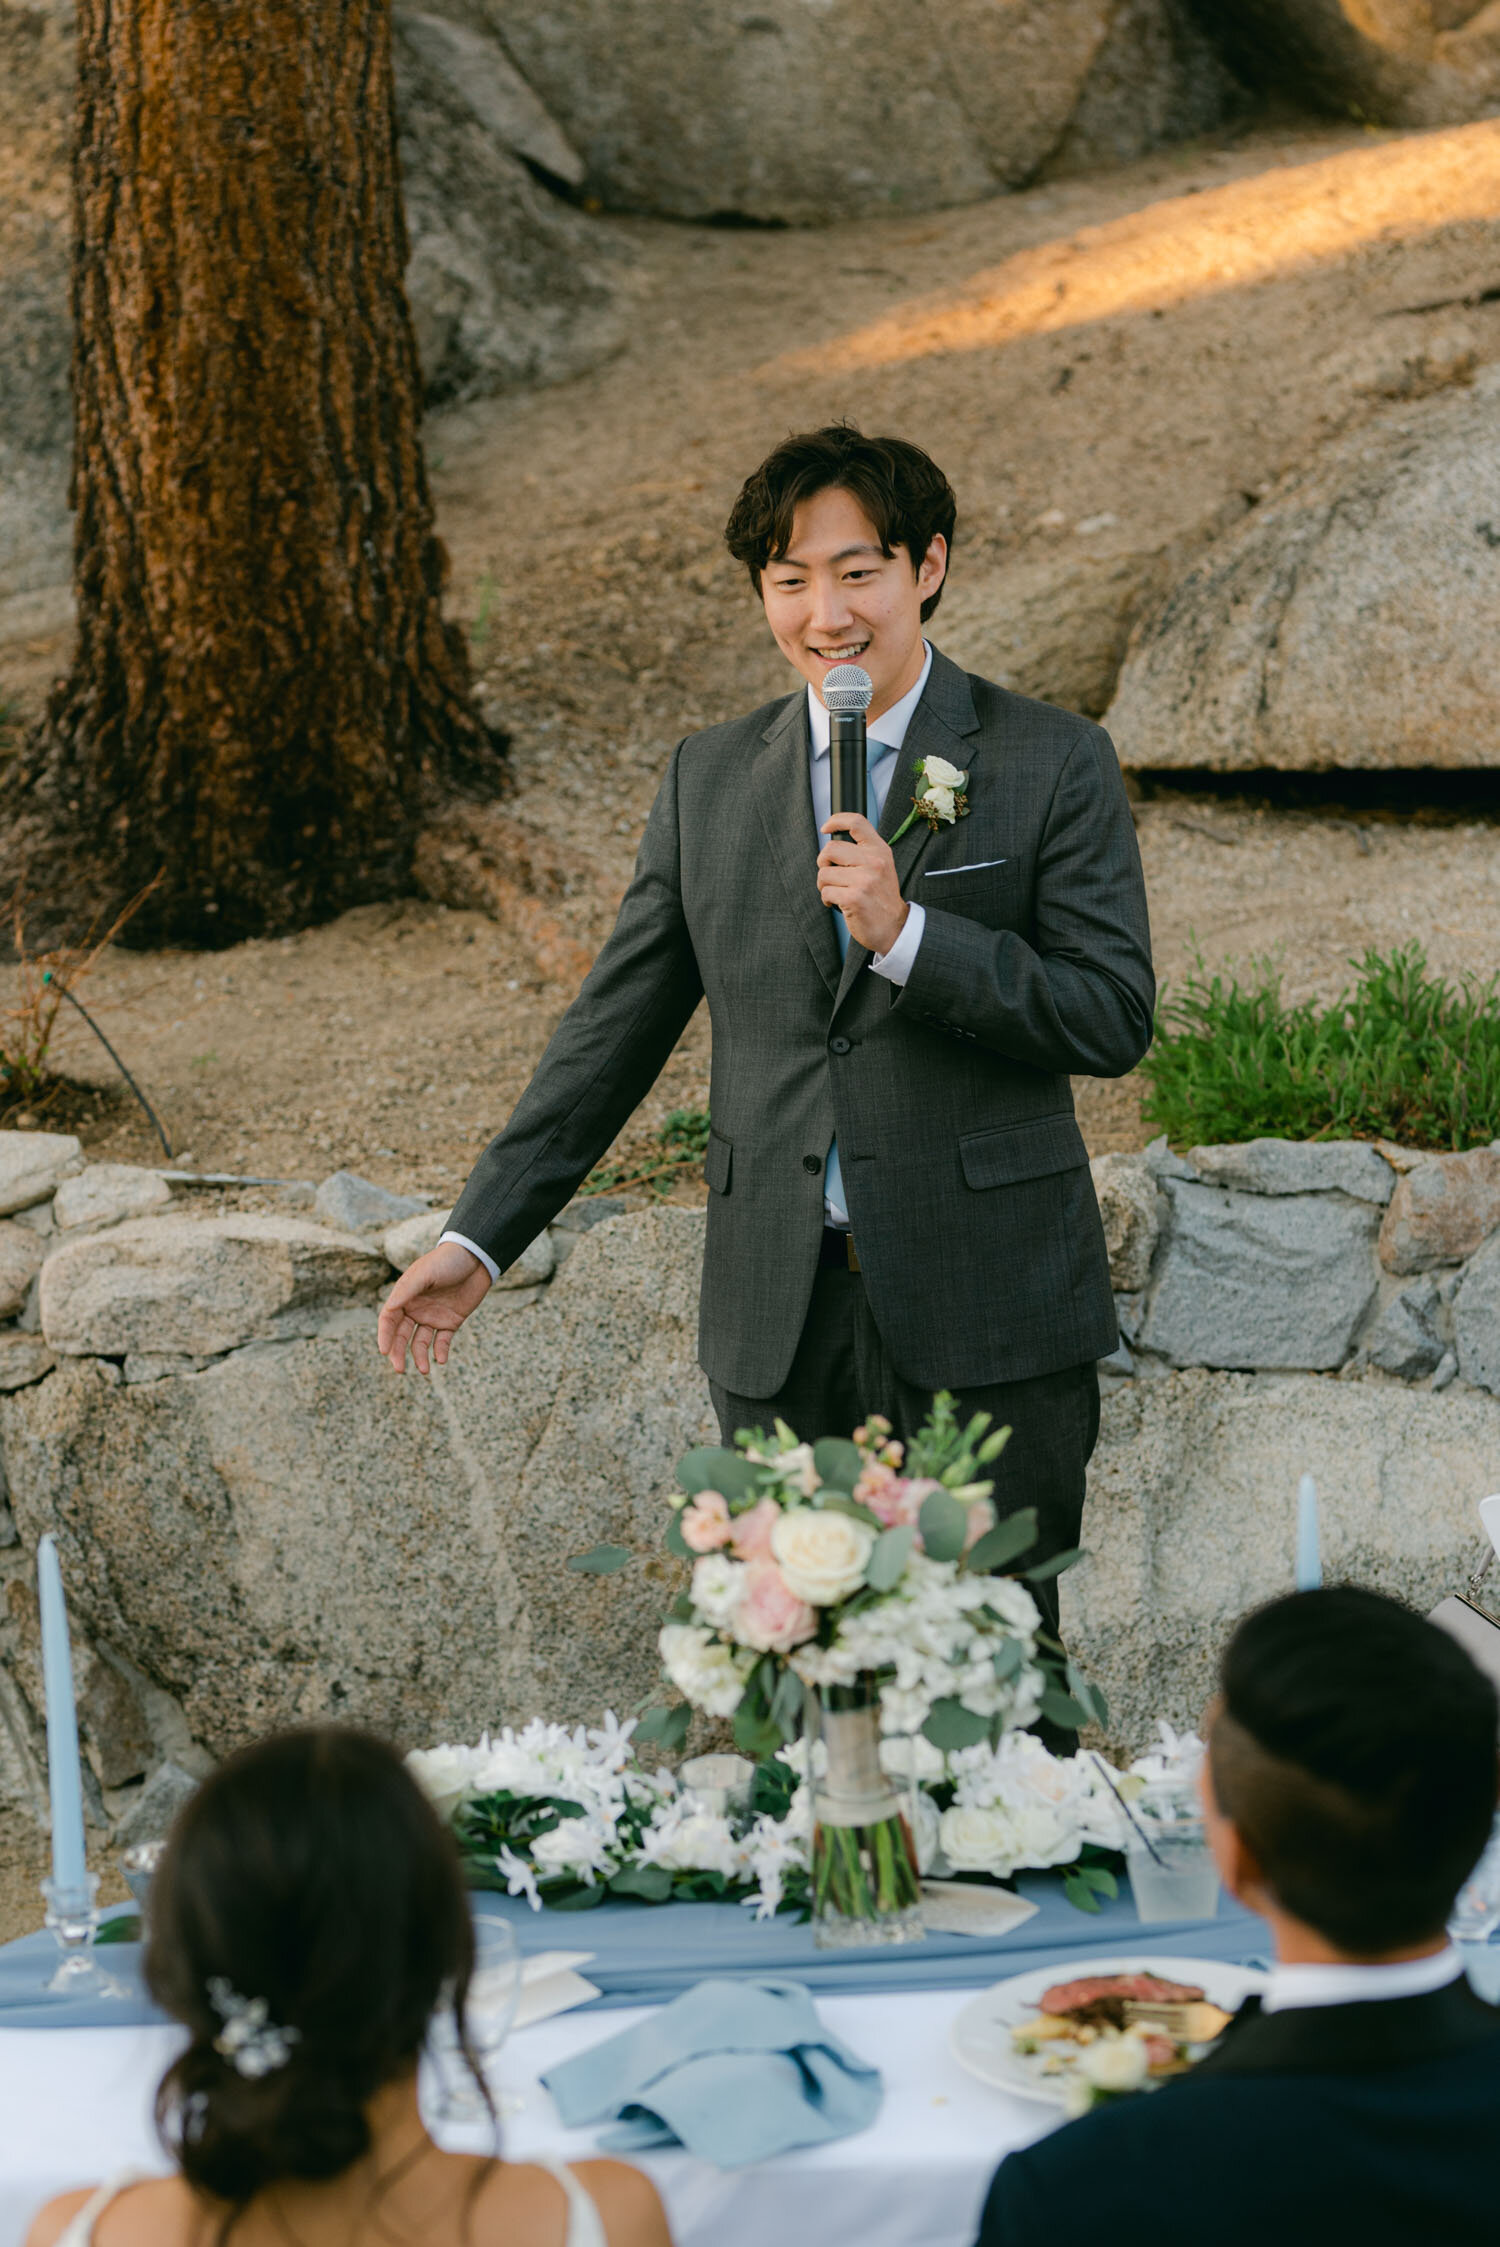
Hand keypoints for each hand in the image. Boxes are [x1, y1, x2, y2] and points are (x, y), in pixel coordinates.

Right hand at [376, 1240, 492, 1374]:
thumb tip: (389, 1309)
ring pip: (421, 1342)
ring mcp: (433, 1316)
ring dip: (420, 1357)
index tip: (384, 1352)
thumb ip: (406, 1291)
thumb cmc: (447, 1261)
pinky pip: (442, 1342)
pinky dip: (440, 1352)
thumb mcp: (425, 1273)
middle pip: (401, 1335)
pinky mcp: (451, 1322)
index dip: (385, 1336)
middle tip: (400, 1369)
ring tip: (425, 1370)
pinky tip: (441, 1359)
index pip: (389, 1320)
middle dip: (399, 1353)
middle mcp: (416, 1309)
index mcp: (405, 1296)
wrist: (477, 1258)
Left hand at [818, 812, 909, 956]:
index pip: (857, 822)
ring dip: (825, 885)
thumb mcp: (881, 867)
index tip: (826, 828)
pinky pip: (825, 891)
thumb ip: (863, 851)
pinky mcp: (853, 898)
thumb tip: (832, 841)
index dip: (836, 820)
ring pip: (824, 873)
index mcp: (880, 851)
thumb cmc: (881, 897)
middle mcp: (874, 862)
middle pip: (830, 849)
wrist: (894, 926)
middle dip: (823, 864)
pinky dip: (827, 899)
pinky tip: (838, 903)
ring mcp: (864, 880)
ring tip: (838, 892)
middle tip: (831, 875)